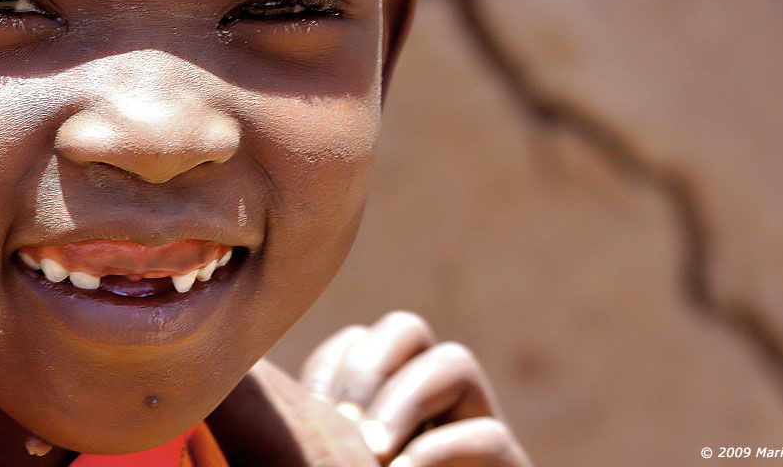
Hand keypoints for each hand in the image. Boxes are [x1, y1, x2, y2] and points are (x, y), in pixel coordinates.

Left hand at [299, 312, 531, 466]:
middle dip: (369, 369)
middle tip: (344, 425)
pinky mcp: (507, 465)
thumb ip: (324, 425)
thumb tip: (276, 406)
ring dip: (407, 399)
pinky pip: (486, 435)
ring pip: (454, 361)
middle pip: (407, 329)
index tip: (310, 410)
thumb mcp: (340, 447)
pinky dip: (437, 453)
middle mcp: (433, 398)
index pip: (356, 342)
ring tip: (373, 450)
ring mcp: (474, 425)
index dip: (331, 366)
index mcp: (382, 394)